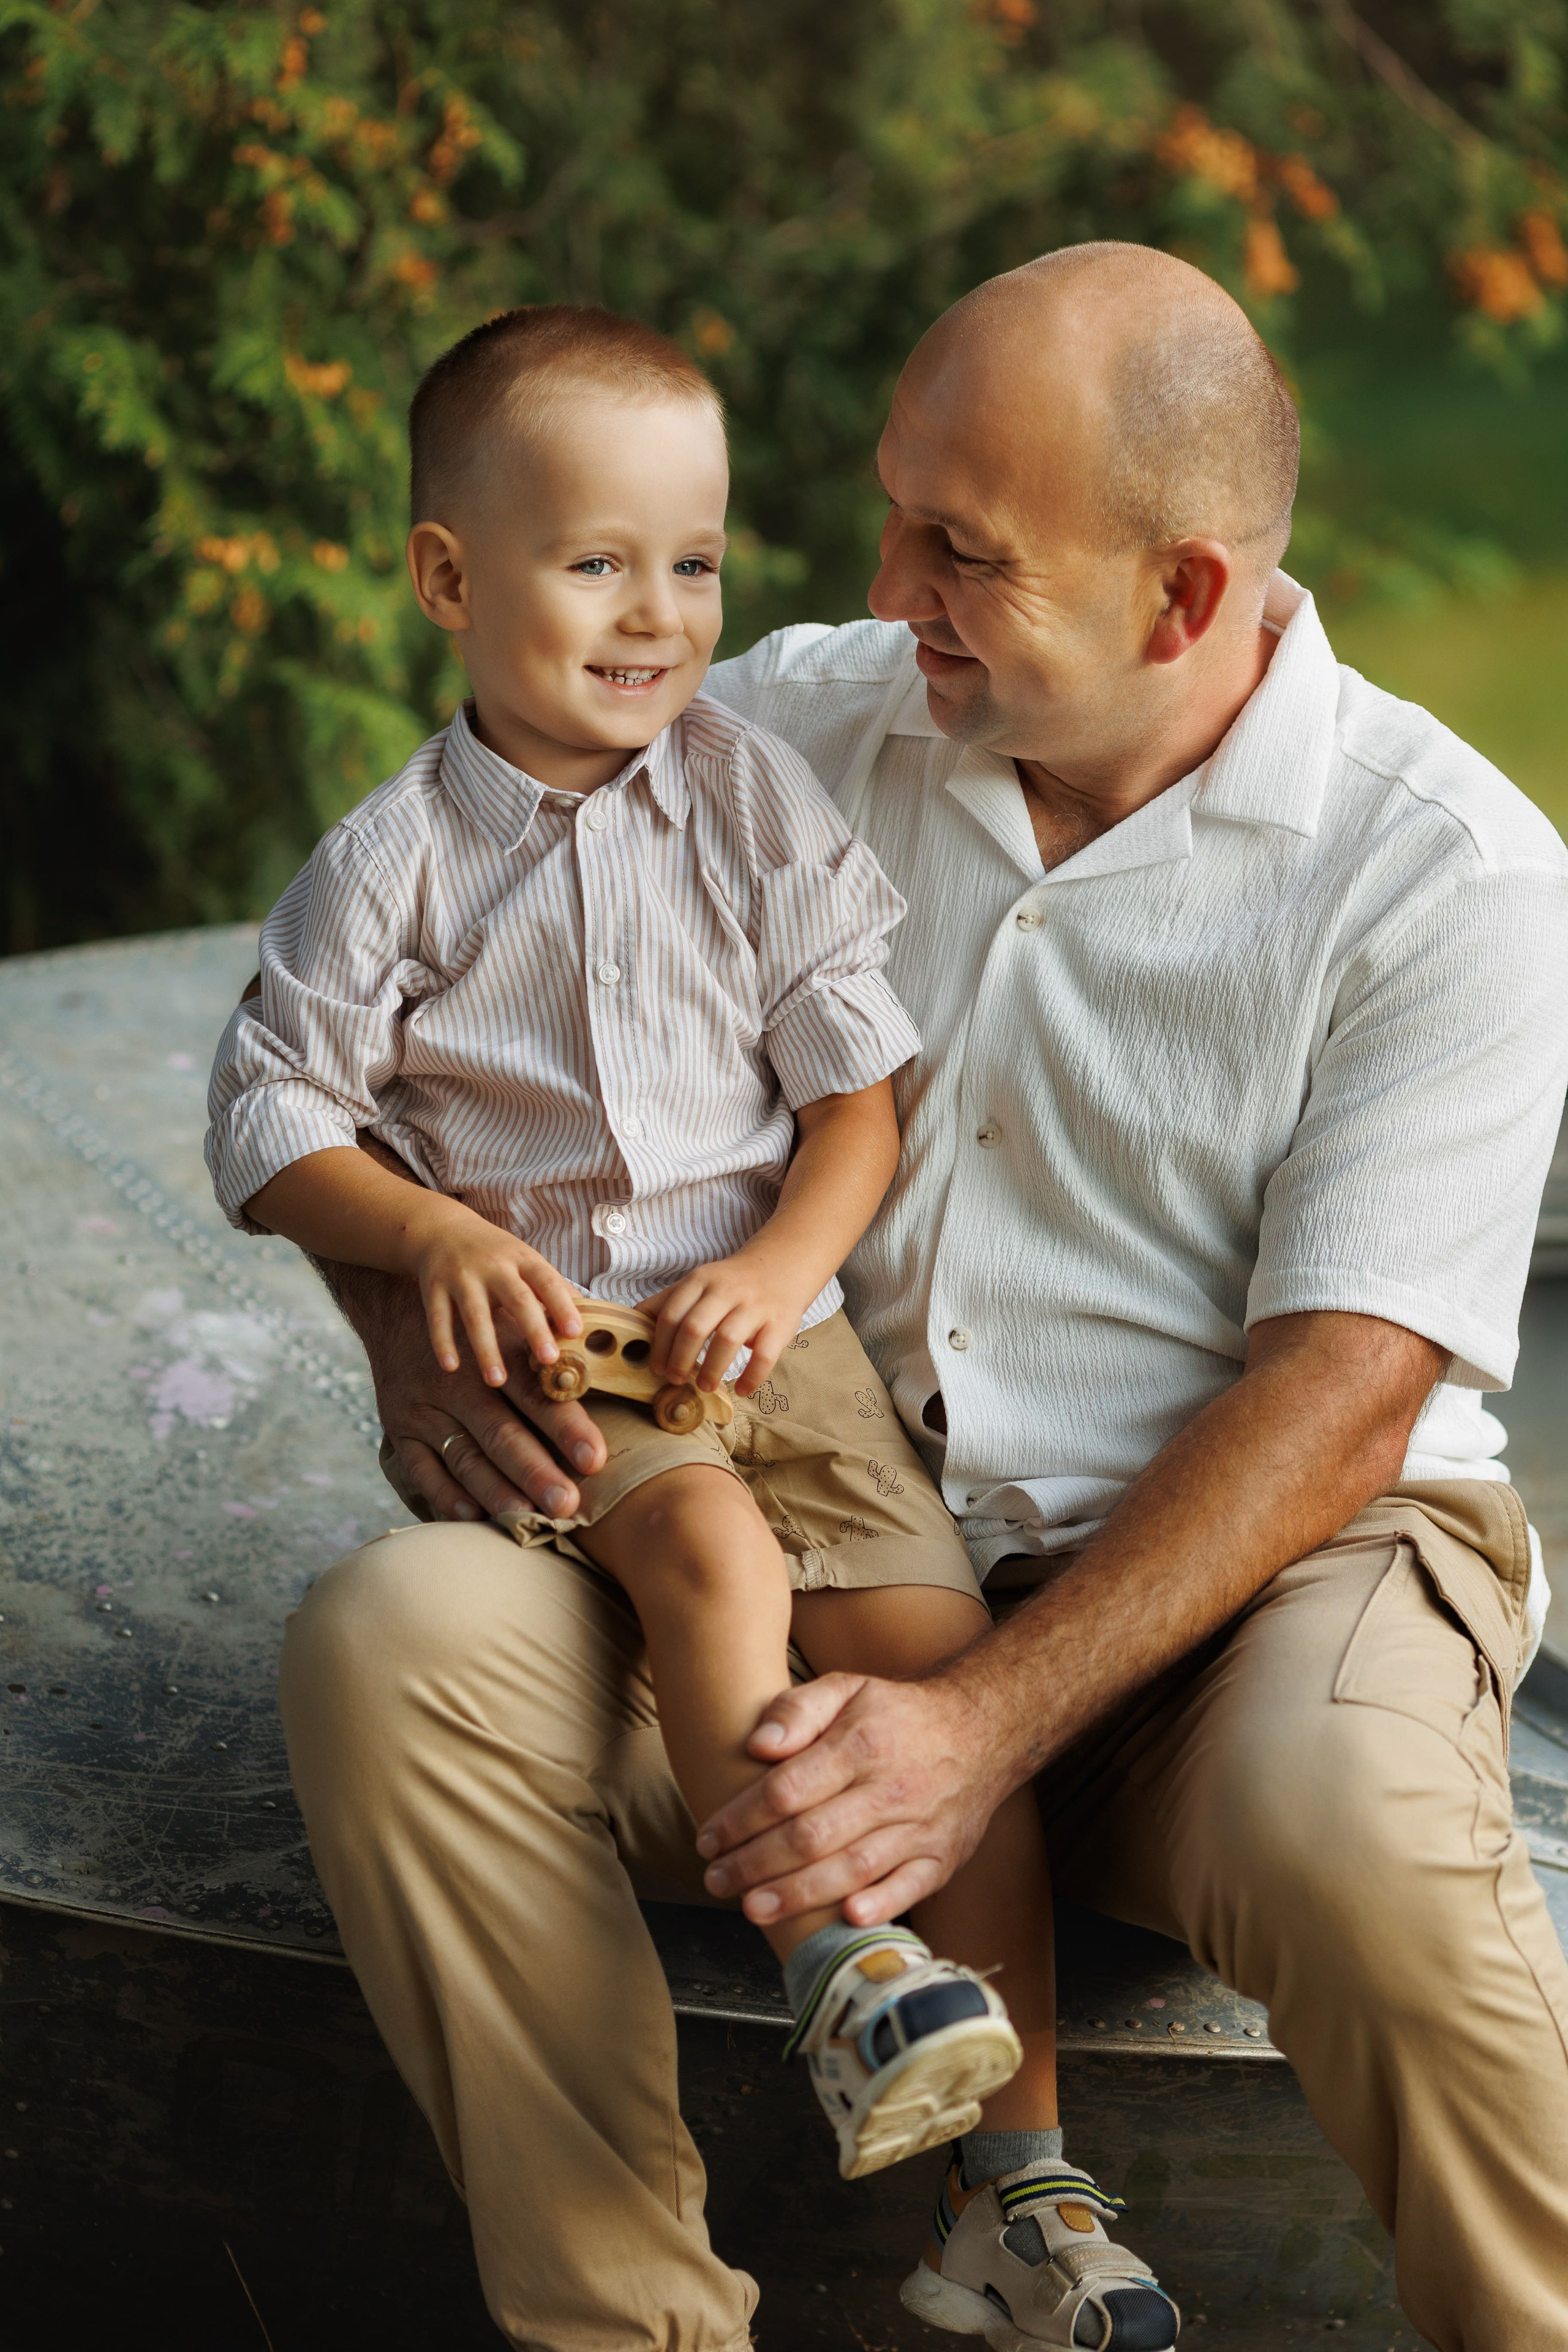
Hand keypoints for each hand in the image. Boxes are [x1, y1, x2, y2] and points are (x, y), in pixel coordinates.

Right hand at [343, 1265, 606, 1522]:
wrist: (395, 1305)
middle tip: (566, 1504)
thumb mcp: (515, 1315)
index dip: (567, 1427)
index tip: (595, 1459)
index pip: (537, 1394)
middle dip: (535, 1472)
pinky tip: (472, 1513)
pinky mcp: (400, 1427)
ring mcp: (426, 1407)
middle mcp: (459, 1381)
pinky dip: (443, 1493)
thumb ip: (557, 1337)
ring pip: (464, 1455)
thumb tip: (615, 1350)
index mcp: (497, 1351)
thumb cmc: (480, 1319)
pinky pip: (420, 1467)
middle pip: (501, 1433)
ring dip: (496, 1490)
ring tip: (527, 1518)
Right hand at [411, 1207, 582, 1388]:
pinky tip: (452, 1368)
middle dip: (534, 1329)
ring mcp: (461, 1277)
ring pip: (475, 1315)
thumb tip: (588, 1318)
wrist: (442, 1229)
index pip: (547, 1281)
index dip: (563, 1305)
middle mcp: (493, 1267)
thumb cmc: (494, 1253)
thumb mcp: (525, 1261)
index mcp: (522, 1260)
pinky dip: (443, 1343)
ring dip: (486, 1349)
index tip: (576, 1331)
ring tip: (496, 1381)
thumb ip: (552, 1287)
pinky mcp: (433, 1288)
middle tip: (549, 1360)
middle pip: (517, 1299)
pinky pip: (438, 1319)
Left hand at [645, 1247, 813, 1393]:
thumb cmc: (731, 1283)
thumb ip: (666, 1302)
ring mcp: (755, 1306)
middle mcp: (727, 1291)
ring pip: (728, 1339)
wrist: (783, 1265)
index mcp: (701, 1281)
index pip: (671, 1314)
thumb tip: (629, 1323)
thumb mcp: (697, 1282)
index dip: (660, 1345)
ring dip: (712, 1369)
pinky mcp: (780, 1323)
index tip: (657, 1368)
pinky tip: (741, 1389)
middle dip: (680, 1359)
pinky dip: (751, 1376)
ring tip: (705, 1386)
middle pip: (694, 1327)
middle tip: (676, 1380)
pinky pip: (765, 1355)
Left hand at [693, 1669, 1011, 1926]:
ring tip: (751, 1908)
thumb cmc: (897, 1714)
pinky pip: (909, 1889)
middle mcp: (891, 1789)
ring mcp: (919, 1828)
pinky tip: (844, 1919)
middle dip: (755, 1864)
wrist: (982, 1731)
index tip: (708, 1837)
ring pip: (850, 1869)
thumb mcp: (848, 1688)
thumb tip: (757, 1745)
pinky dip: (879, 1905)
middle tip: (716, 1880)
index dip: (740, 1819)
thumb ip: (797, 1709)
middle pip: (811, 1836)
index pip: (787, 1789)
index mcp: (861, 1744)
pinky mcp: (941, 1859)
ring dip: (797, 1896)